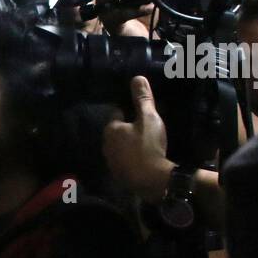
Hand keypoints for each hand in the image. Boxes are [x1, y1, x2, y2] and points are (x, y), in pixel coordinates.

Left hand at [103, 75, 172, 202]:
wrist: (151, 179)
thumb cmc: (148, 145)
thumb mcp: (148, 118)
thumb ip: (142, 99)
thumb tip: (137, 78)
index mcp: (110, 129)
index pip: (116, 113)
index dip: (129, 111)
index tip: (140, 113)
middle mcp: (105, 144)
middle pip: (117, 130)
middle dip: (127, 128)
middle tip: (145, 128)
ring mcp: (110, 161)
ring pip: (119, 146)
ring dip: (128, 143)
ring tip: (145, 142)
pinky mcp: (118, 173)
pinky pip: (124, 159)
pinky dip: (131, 157)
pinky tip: (143, 157)